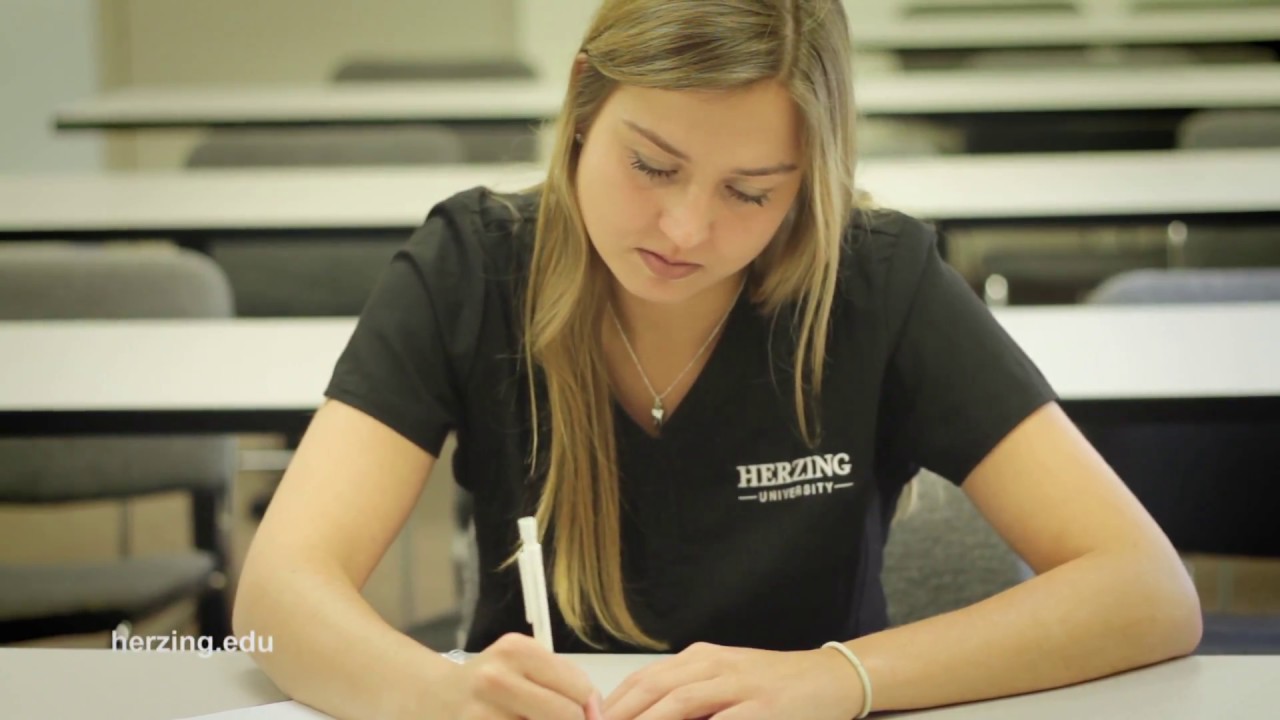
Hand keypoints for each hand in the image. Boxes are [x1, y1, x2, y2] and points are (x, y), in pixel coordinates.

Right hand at [442, 632, 603, 719]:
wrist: (433, 696)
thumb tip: (596, 713)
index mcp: (516, 651)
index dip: (589, 708)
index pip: (579, 688)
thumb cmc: (490, 682)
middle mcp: (496, 679)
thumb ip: (564, 681)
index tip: (583, 715)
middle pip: (566, 716)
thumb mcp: (524, 664)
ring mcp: (480, 714)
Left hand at [602, 642, 863, 719]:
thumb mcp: (725, 683)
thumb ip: (687, 699)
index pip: (642, 680)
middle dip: (619, 715)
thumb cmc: (774, 687)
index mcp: (700, 659)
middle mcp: (714, 665)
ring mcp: (739, 685)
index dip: (611, 705)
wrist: (830, 679)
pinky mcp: (762, 708)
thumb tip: (641, 714)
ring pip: (679, 702)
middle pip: (653, 690)